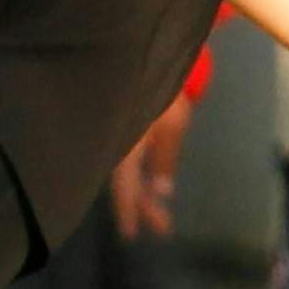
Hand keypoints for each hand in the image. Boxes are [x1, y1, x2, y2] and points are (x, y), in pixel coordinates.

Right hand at [110, 92, 192, 238]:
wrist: (147, 54)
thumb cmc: (163, 87)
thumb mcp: (172, 122)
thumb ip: (165, 157)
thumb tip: (161, 193)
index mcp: (124, 141)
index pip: (123, 185)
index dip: (126, 210)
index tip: (130, 234)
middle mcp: (116, 142)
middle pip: (124, 183)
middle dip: (142, 207)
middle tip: (162, 229)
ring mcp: (119, 136)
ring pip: (126, 173)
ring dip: (142, 195)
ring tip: (160, 217)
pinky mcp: (125, 129)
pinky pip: (128, 162)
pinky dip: (139, 178)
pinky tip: (150, 187)